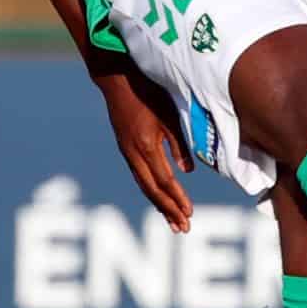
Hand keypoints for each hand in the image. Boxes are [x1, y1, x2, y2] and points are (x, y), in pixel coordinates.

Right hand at [98, 68, 195, 232]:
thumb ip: (179, 142)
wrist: (117, 79)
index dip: (176, 198)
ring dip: (159, 204)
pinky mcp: (126, 148)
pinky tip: (160, 198)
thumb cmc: (149, 92)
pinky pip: (139, 175)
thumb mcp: (170, 115)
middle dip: (168, 210)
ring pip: (144, 185)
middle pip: (152, 190)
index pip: (164, 180)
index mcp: (146, 146)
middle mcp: (133, 154)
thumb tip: (187, 172)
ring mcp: (127, 152)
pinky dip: (151, 190)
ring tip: (173, 222)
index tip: (189, 213)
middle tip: (183, 228)